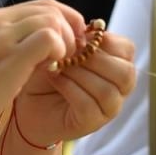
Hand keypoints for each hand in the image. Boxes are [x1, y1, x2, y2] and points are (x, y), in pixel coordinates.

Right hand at [0, 0, 83, 142]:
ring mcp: (0, 38)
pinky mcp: (7, 58)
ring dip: (66, 42)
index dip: (66, 20)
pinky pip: (48, 38)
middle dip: (71, 30)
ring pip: (52, 20)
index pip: (42, 5)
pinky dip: (59, 52)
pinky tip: (52, 69)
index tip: (73, 42)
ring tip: (61, 64)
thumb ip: (15, 46)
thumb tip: (49, 44)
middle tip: (74, 55)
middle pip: (50, 9)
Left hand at [10, 30, 135, 146]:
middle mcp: (118, 89)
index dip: (106, 41)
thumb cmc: (48, 72)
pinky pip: (89, 105)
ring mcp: (107, 109)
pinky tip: (55, 79)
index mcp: (116, 65)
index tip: (81, 38)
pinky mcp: (91, 123)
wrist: (28, 101)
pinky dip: (70, 88)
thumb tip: (84, 30)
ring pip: (107, 91)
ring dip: (80, 74)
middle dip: (96, 60)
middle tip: (70, 54)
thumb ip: (75, 36)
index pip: (127, 50)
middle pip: (125, 73)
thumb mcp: (61, 48)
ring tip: (59, 66)